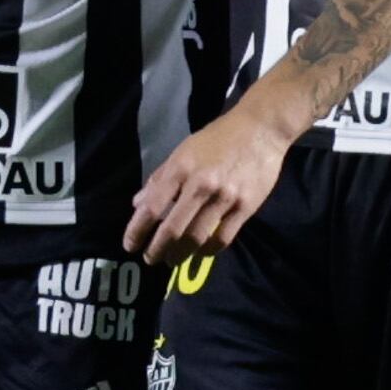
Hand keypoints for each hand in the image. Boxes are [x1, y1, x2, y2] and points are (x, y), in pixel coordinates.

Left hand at [124, 102, 293, 268]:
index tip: (130, 245)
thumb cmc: (217, 138)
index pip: (152, 208)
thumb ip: (160, 178)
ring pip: (197, 238)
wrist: (260, 129)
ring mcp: (224, 198)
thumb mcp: (183, 151)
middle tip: (150, 259)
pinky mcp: (245, 207)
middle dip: (157, 250)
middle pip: (173, 229)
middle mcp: (201, 185)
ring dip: (180, 254)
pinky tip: (200, 253)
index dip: (137, 231)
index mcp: (181, 169)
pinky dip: (208, 251)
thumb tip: (138, 205)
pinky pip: (223, 238)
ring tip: (172, 260)